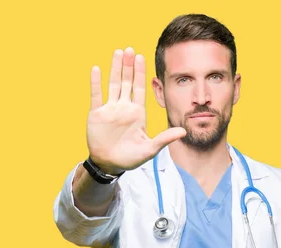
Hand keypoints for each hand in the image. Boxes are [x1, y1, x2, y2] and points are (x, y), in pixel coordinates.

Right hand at [86, 47, 185, 173]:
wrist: (110, 164)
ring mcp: (110, 109)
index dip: (140, 73)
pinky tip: (96, 69)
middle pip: (126, 81)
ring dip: (114, 68)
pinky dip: (96, 82)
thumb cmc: (130, 158)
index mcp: (137, 112)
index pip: (139, 88)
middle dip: (128, 66)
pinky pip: (96, 95)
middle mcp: (124, 107)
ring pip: (113, 84)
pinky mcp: (97, 114)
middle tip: (130, 49)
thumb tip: (184, 131)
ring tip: (117, 52)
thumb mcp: (150, 149)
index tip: (141, 57)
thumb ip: (165, 138)